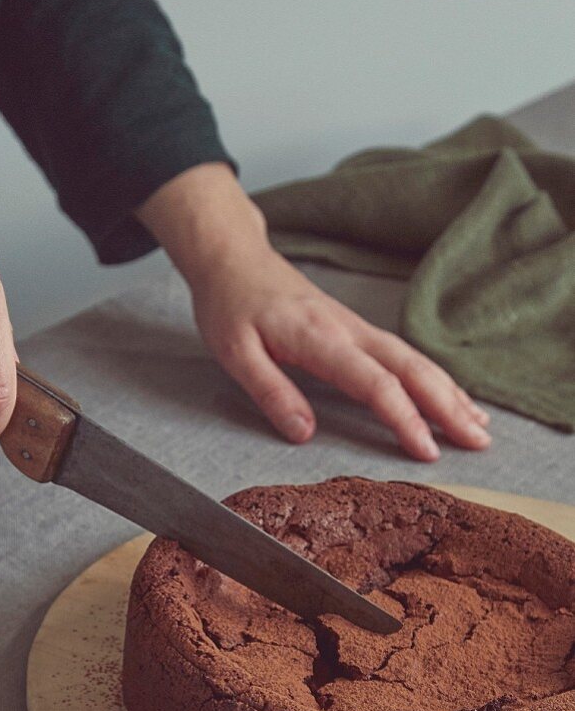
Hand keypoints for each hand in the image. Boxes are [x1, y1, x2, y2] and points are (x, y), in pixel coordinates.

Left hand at [138, 164, 490, 461]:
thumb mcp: (234, 353)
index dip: (404, 419)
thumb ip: (270, 392)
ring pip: (415, 360)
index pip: (375, 383)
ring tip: (479, 425)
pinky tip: (449, 395)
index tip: (427, 451)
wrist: (233, 259)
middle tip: (479, 441)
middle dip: (448, 406)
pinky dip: (432, 377)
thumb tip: (303, 434)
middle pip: (411, 369)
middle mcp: (349, 330)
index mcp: (321, 339)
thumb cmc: (230, 305)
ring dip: (449, 392)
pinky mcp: (356, 329)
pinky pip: (403, 355)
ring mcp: (357, 327)